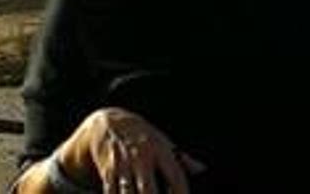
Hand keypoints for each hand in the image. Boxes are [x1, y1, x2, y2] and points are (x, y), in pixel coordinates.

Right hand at [58, 107, 206, 192]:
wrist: (109, 123)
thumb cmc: (143, 136)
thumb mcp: (163, 141)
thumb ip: (182, 158)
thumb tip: (202, 170)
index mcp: (159, 149)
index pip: (174, 174)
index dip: (180, 191)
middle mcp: (141, 157)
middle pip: (148, 188)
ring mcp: (123, 165)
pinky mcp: (107, 172)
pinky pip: (110, 193)